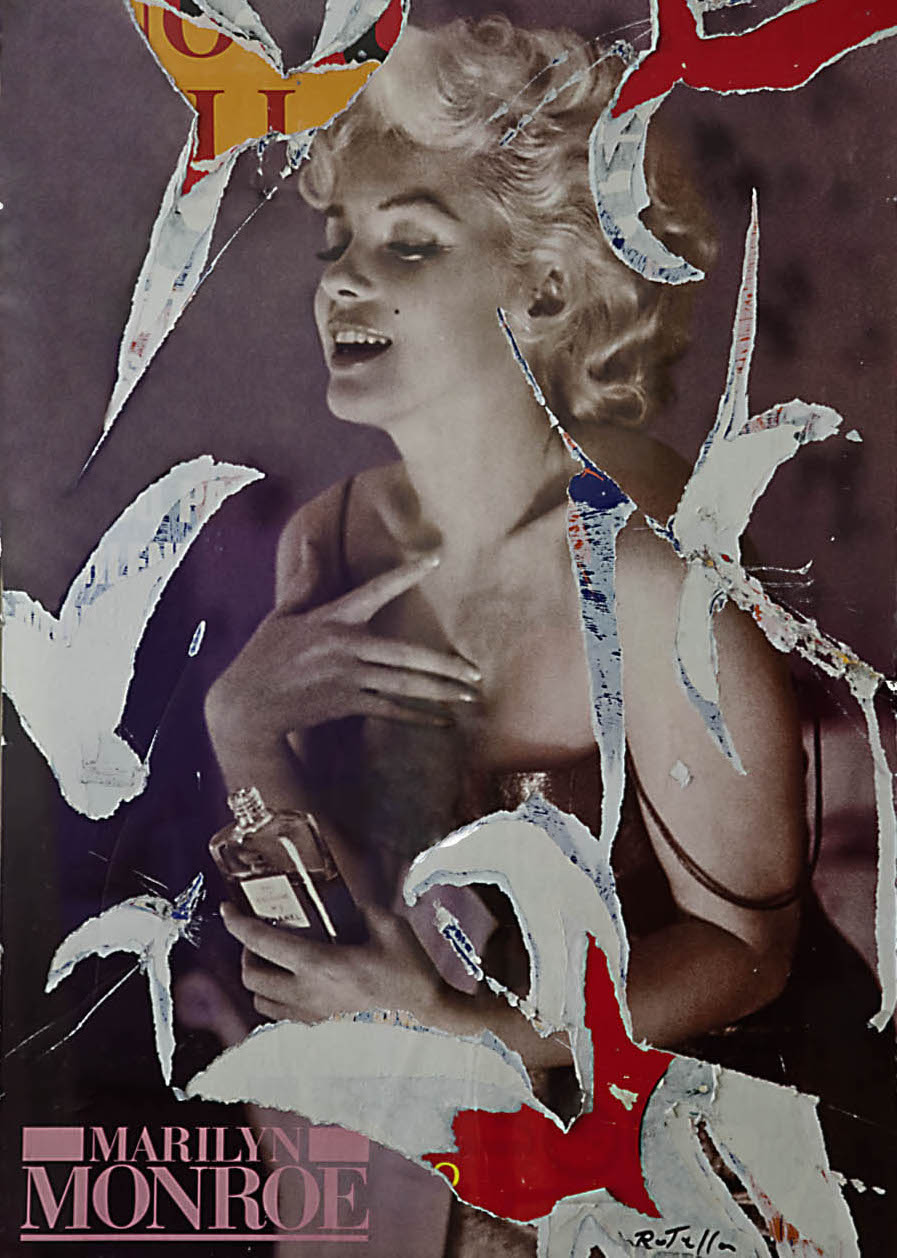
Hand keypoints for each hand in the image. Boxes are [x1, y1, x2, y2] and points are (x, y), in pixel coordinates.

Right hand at [205, 553, 480, 751]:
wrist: (247, 706)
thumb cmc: (264, 656)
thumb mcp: (282, 614)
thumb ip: (304, 580)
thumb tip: (310, 541)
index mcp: (331, 618)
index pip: (376, 590)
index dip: (406, 573)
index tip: (436, 558)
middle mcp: (345, 646)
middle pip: (406, 653)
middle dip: (445, 664)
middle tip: (476, 671)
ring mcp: (348, 678)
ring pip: (404, 685)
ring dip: (440, 692)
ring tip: (471, 696)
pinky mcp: (346, 704)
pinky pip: (389, 710)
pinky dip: (418, 718)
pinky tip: (443, 722)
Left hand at [221, 900, 444, 1025]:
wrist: (426, 1021)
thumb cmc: (410, 974)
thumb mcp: (390, 927)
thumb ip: (362, 908)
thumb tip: (345, 900)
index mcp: (320, 965)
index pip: (262, 942)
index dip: (237, 923)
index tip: (227, 909)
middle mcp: (306, 995)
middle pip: (250, 976)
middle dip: (246, 951)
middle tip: (259, 936)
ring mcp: (310, 1018)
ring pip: (261, 1001)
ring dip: (259, 978)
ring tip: (273, 962)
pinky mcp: (319, 1033)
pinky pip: (281, 1017)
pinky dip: (276, 998)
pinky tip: (294, 986)